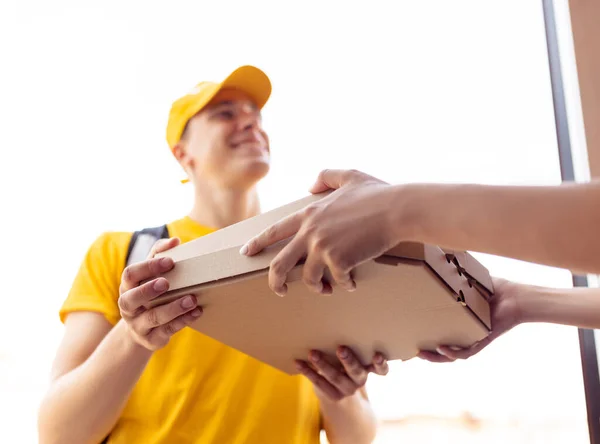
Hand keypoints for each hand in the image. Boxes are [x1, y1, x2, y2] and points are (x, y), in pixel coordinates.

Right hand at [118, 237, 201, 350]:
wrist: (142, 329)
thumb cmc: (150, 293)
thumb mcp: (151, 274)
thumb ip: (160, 254)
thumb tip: (175, 241)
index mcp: (127, 287)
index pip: (130, 274)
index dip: (148, 267)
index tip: (170, 261)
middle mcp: (128, 307)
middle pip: (131, 299)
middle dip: (148, 290)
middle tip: (167, 282)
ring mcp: (137, 325)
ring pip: (152, 318)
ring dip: (173, 308)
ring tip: (192, 299)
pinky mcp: (151, 339)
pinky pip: (166, 331)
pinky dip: (183, 321)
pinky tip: (196, 312)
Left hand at [241, 169, 399, 295]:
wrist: (397, 209)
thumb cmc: (377, 194)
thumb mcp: (349, 176)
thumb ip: (327, 176)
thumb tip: (310, 184)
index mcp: (309, 214)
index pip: (275, 231)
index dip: (258, 243)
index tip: (245, 253)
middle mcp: (310, 232)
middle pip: (280, 264)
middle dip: (275, 280)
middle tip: (279, 289)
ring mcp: (323, 248)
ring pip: (309, 279)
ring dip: (318, 287)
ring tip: (328, 288)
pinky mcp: (339, 261)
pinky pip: (337, 281)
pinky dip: (345, 285)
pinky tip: (353, 282)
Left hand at [295, 346, 388, 401]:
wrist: (339, 393)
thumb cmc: (345, 362)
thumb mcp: (352, 356)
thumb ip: (350, 344)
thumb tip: (335, 319)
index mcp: (369, 368)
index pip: (381, 369)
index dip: (381, 363)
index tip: (377, 354)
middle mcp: (360, 380)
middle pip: (357, 372)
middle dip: (349, 360)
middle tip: (341, 348)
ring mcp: (347, 390)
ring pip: (336, 377)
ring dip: (323, 364)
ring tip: (313, 353)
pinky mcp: (333, 396)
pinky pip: (319, 383)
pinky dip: (308, 372)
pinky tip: (298, 362)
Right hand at [418, 277, 522, 361]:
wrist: (517, 297)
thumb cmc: (495, 288)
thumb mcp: (469, 280)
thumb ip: (454, 272)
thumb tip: (441, 253)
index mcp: (459, 320)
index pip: (438, 330)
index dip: (424, 334)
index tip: (409, 334)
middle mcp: (465, 332)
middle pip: (442, 348)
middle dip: (426, 352)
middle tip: (413, 352)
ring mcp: (473, 339)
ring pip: (452, 355)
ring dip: (436, 357)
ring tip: (422, 354)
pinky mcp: (483, 341)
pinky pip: (466, 352)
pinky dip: (454, 352)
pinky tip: (442, 349)